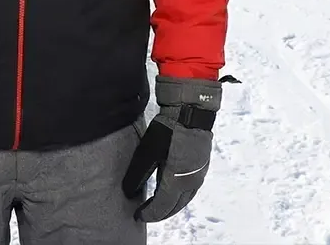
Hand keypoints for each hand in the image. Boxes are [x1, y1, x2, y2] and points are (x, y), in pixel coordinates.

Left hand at [122, 77, 220, 221]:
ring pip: (184, 199)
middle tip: (145, 213)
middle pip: (174, 206)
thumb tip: (128, 192)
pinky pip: (190, 190)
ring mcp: (199, 175)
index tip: (137, 216)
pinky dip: (179, 196)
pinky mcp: (202, 167)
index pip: (162, 207)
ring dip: (171, 206)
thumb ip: (138, 174)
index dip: (149, 213)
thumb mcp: (147, 151)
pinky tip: (172, 191)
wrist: (191, 112)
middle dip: (160, 213)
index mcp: (176, 182)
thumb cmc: (168, 130)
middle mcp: (191, 183)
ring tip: (158, 206)